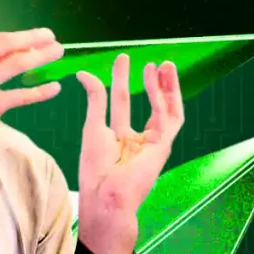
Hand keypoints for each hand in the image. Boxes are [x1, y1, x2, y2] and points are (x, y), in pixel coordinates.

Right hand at [0, 28, 65, 181]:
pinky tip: (54, 88)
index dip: (18, 37)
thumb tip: (10, 56)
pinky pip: (22, 94)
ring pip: (17, 64)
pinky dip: (41, 91)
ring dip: (41, 57)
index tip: (35, 36)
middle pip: (5, 44)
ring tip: (58, 53)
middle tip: (51, 37)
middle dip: (32, 38)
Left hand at [75, 54, 184, 253]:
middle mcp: (138, 140)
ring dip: (165, 87)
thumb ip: (95, 98)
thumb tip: (83, 72)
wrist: (105, 194)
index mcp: (119, 138)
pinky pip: (170, 118)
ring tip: (161, 64)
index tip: (122, 58)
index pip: (122, 102)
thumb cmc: (95, 167)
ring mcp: (152, 144)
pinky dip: (167, 98)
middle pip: (148, 104)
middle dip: (150, 82)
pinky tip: (161, 81)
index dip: (122, 80)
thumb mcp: (93, 126)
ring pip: (165, 110)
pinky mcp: (163, 147)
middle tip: (149, 60)